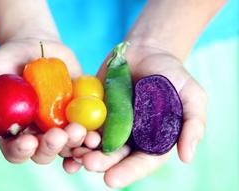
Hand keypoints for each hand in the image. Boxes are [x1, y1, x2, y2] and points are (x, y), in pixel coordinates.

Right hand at [0, 37, 88, 163]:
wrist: (37, 45)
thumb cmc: (7, 60)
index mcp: (14, 130)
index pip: (16, 150)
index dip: (21, 150)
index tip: (28, 140)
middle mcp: (38, 133)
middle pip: (44, 152)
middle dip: (51, 147)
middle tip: (58, 135)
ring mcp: (60, 125)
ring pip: (68, 146)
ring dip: (75, 144)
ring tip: (80, 131)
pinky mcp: (78, 115)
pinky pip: (87, 131)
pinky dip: (91, 137)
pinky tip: (96, 136)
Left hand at [63, 43, 207, 187]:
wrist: (146, 51)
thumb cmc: (172, 74)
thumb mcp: (191, 95)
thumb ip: (193, 123)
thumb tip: (187, 157)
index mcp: (152, 140)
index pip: (141, 162)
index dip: (127, 172)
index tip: (111, 180)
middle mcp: (129, 137)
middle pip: (114, 156)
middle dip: (101, 162)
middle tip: (88, 164)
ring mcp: (109, 123)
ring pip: (94, 144)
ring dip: (82, 151)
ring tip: (73, 154)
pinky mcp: (93, 109)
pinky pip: (82, 123)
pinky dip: (72, 131)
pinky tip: (62, 136)